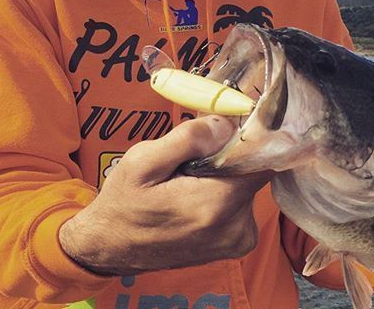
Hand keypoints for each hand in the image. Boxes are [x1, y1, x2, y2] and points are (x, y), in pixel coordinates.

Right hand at [59, 116, 270, 274]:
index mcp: (216, 204)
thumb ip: (189, 138)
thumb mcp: (143, 160)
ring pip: (248, 185)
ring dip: (227, 174)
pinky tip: (197, 195)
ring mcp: (240, 240)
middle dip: (230, 155)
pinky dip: (226, 191)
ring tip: (190, 179)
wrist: (111, 249)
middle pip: (254, 170)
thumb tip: (228, 124)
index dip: (250, 137)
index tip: (228, 127)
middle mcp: (236, 227)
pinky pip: (243, 202)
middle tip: (195, 157)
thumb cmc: (124, 202)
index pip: (261, 159)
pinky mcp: (238, 245)